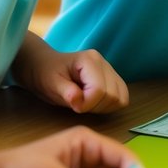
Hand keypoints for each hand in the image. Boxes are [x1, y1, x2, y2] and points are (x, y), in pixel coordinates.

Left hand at [11, 33, 129, 114]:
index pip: (99, 90)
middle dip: (95, 106)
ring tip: (86, 103)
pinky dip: (111, 105)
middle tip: (78, 105)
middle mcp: (104, 63)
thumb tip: (79, 101)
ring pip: (121, 97)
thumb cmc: (45, 74)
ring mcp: (111, 70)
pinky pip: (122, 96)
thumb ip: (66, 92)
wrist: (44, 66)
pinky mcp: (113, 78)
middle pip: (113, 95)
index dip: (87, 104)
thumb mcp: (50, 84)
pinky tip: (95, 103)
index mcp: (89, 60)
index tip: (73, 106)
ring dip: (104, 107)